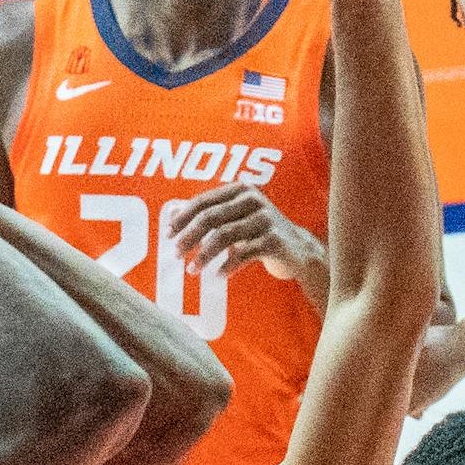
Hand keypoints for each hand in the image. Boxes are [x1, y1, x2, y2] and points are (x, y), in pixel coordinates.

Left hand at [165, 184, 325, 280]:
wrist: (298, 250)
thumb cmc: (258, 233)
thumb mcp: (235, 218)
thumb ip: (209, 214)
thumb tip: (171, 214)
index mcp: (241, 189)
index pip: (204, 201)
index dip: (183, 218)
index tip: (167, 234)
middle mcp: (253, 199)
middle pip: (210, 218)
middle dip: (189, 237)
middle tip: (175, 254)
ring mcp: (265, 219)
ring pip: (224, 236)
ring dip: (204, 255)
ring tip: (192, 270)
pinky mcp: (274, 240)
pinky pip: (243, 254)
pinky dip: (227, 266)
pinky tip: (218, 275)